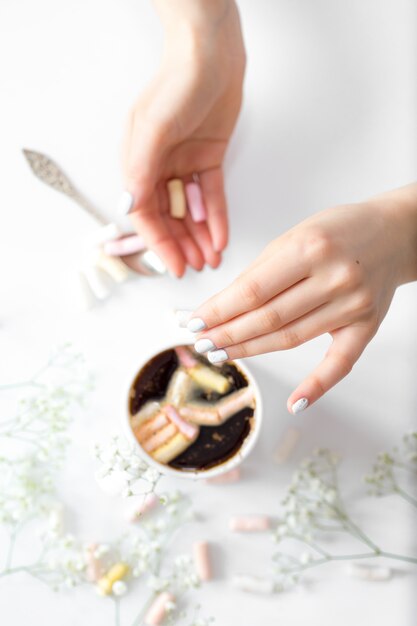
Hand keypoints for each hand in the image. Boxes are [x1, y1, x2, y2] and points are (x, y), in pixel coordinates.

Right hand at [121, 0, 244, 276]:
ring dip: (200, 235)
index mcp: (138, 163)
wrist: (212, 55)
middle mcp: (159, 167)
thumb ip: (141, 170)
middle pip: (169, 216)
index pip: (146, 214)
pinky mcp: (209, 158)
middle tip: (197, 267)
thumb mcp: (153, 129)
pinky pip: (212, 195)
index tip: (174, 266)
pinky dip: (216, 216)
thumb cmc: (177, 85)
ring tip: (211, 258)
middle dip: (183, 244)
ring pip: (192, 210)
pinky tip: (220, 237)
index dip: (159, 243)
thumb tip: (131, 207)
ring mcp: (185, 164)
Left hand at [187, 185, 416, 412]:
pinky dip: (317, 386)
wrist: (396, 233)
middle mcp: (334, 277)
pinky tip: (295, 402)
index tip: (193, 321)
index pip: (252, 291)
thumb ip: (262, 271)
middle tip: (201, 342)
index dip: (218, 310)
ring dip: (250, 350)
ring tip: (221, 353)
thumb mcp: (295, 235)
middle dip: (227, 333)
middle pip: (268, 318)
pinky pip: (340, 363)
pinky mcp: (366, 326)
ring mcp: (353, 305)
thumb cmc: (339, 230)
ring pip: (290, 339)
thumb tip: (223, 307)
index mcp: (310, 248)